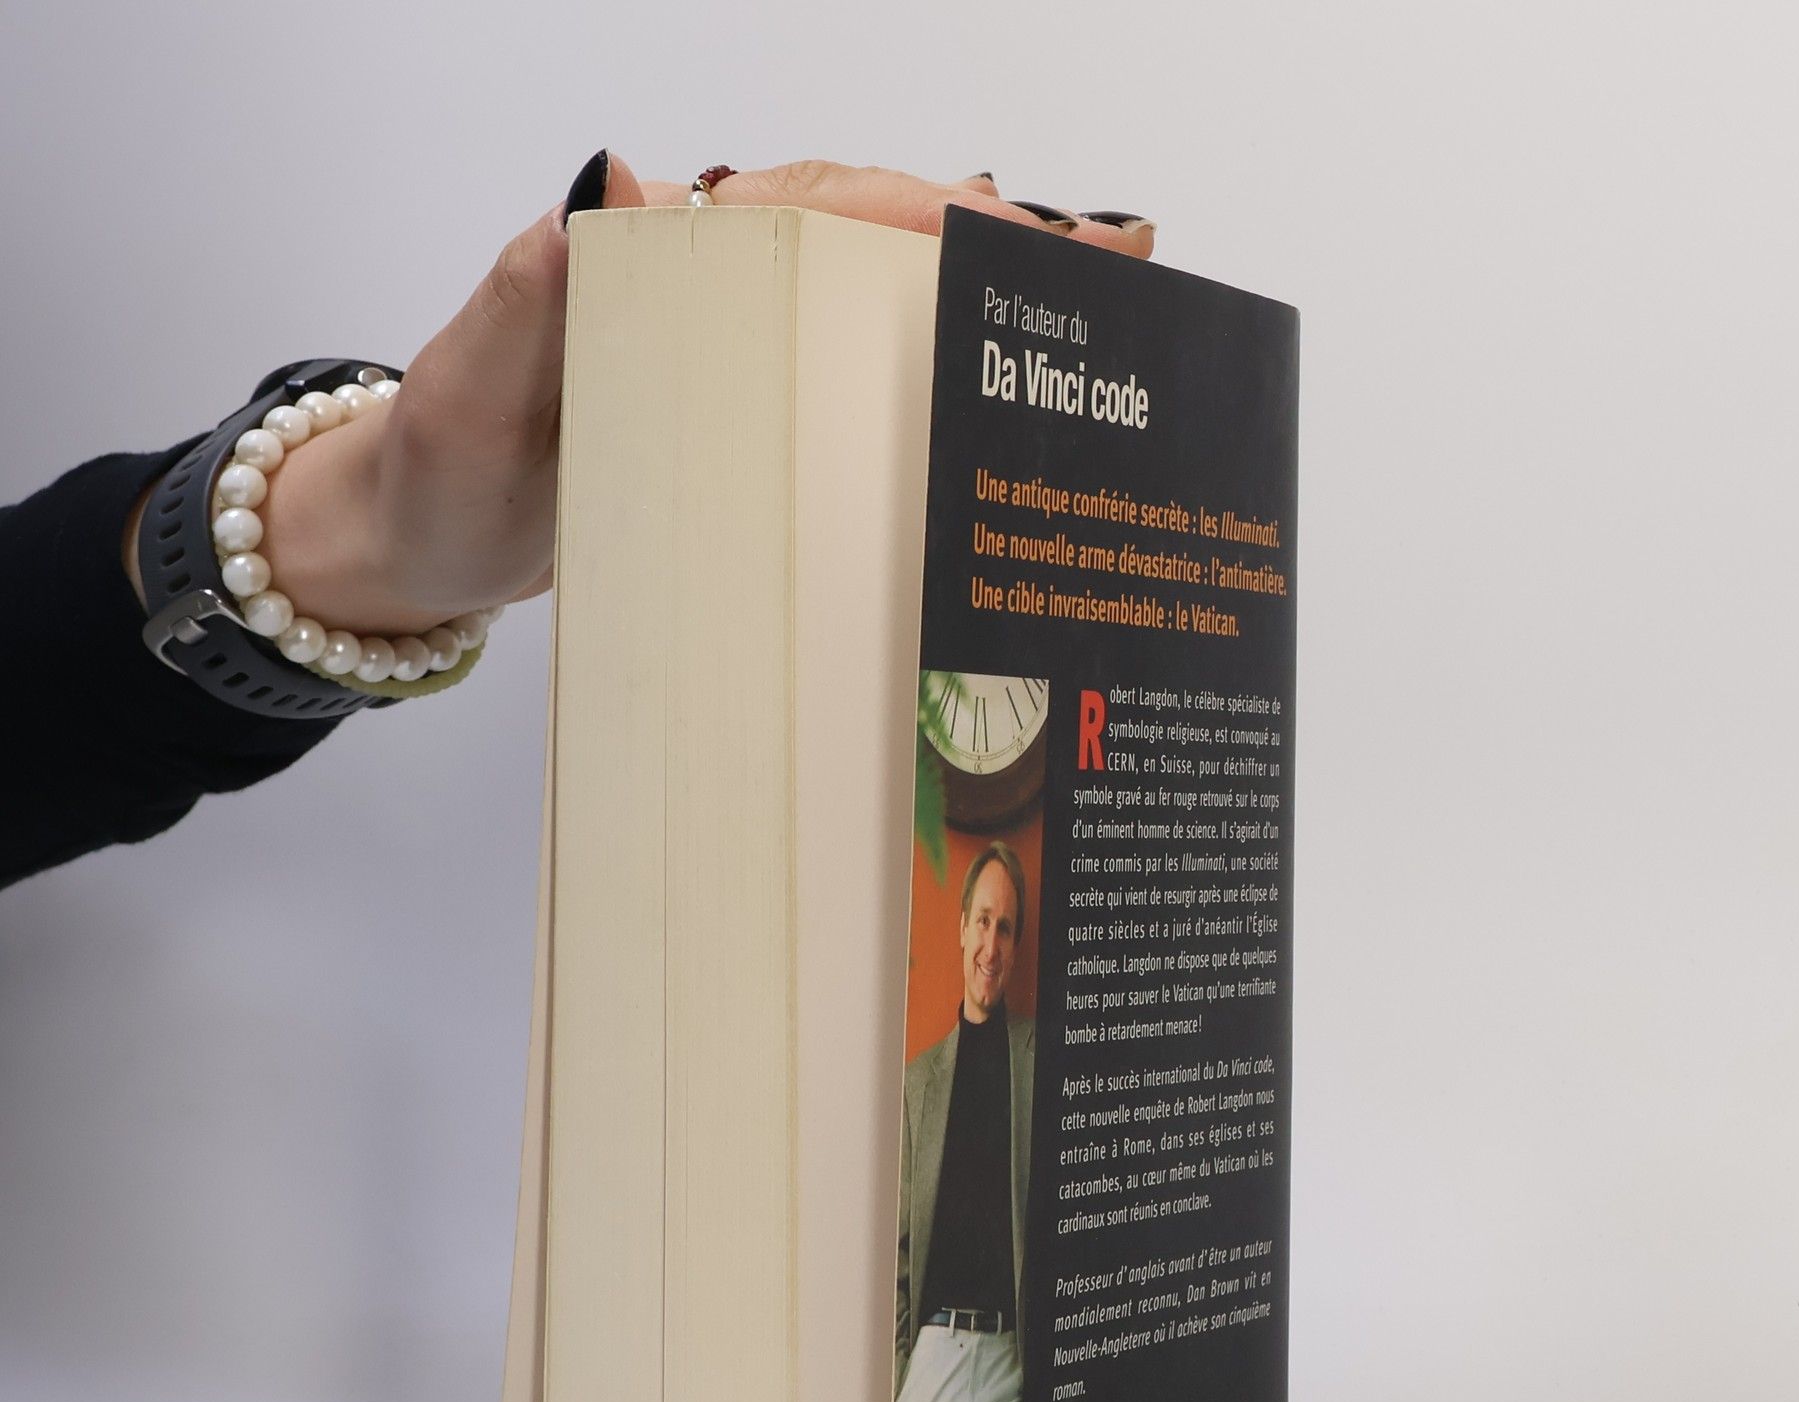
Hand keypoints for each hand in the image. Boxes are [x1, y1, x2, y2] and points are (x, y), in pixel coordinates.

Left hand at [177, 158, 1155, 638]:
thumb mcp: (467, 390)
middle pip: (863, 236)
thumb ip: (530, 294)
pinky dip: (920, 360)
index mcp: (649, 264)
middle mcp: (700, 292)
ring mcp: (723, 352)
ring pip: (865, 294)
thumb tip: (614, 186)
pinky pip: (839, 369)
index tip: (1013, 227)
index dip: (914, 212)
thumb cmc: (434, 470)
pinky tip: (986, 380)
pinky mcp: (732, 414)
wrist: (410, 541)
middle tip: (1112, 255)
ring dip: (973, 289)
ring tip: (1088, 298)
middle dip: (989, 238)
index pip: (804, 212)